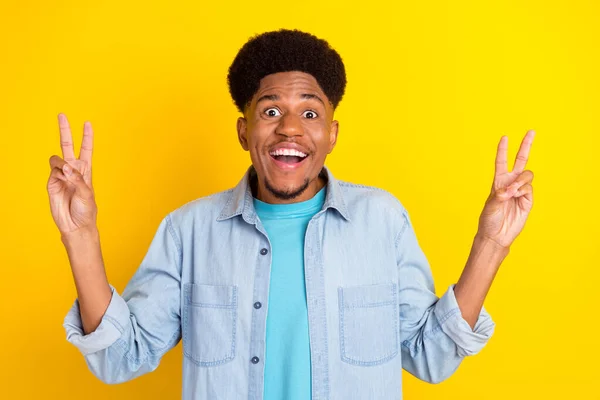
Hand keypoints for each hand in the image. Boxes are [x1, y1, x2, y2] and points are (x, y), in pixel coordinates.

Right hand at [47, 113, 96, 235]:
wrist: (75, 225)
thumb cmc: (86, 210)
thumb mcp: (87, 193)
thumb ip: (77, 178)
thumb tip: (66, 167)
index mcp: (86, 170)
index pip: (86, 149)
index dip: (87, 136)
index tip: (88, 123)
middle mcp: (73, 170)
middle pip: (68, 145)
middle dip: (65, 130)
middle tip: (61, 114)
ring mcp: (61, 175)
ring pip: (57, 158)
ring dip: (61, 163)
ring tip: (67, 175)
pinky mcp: (51, 182)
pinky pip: (52, 170)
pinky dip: (57, 172)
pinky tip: (62, 179)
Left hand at [477, 130, 534, 247]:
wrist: (497, 235)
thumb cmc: (489, 220)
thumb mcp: (490, 206)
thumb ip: (500, 196)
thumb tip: (510, 190)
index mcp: (498, 181)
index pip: (501, 162)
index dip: (503, 150)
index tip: (504, 137)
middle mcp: (510, 183)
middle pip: (521, 160)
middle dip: (526, 145)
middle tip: (532, 131)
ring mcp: (520, 190)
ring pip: (527, 175)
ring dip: (520, 181)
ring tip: (512, 192)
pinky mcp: (528, 200)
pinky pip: (529, 188)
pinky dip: (523, 191)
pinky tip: (517, 197)